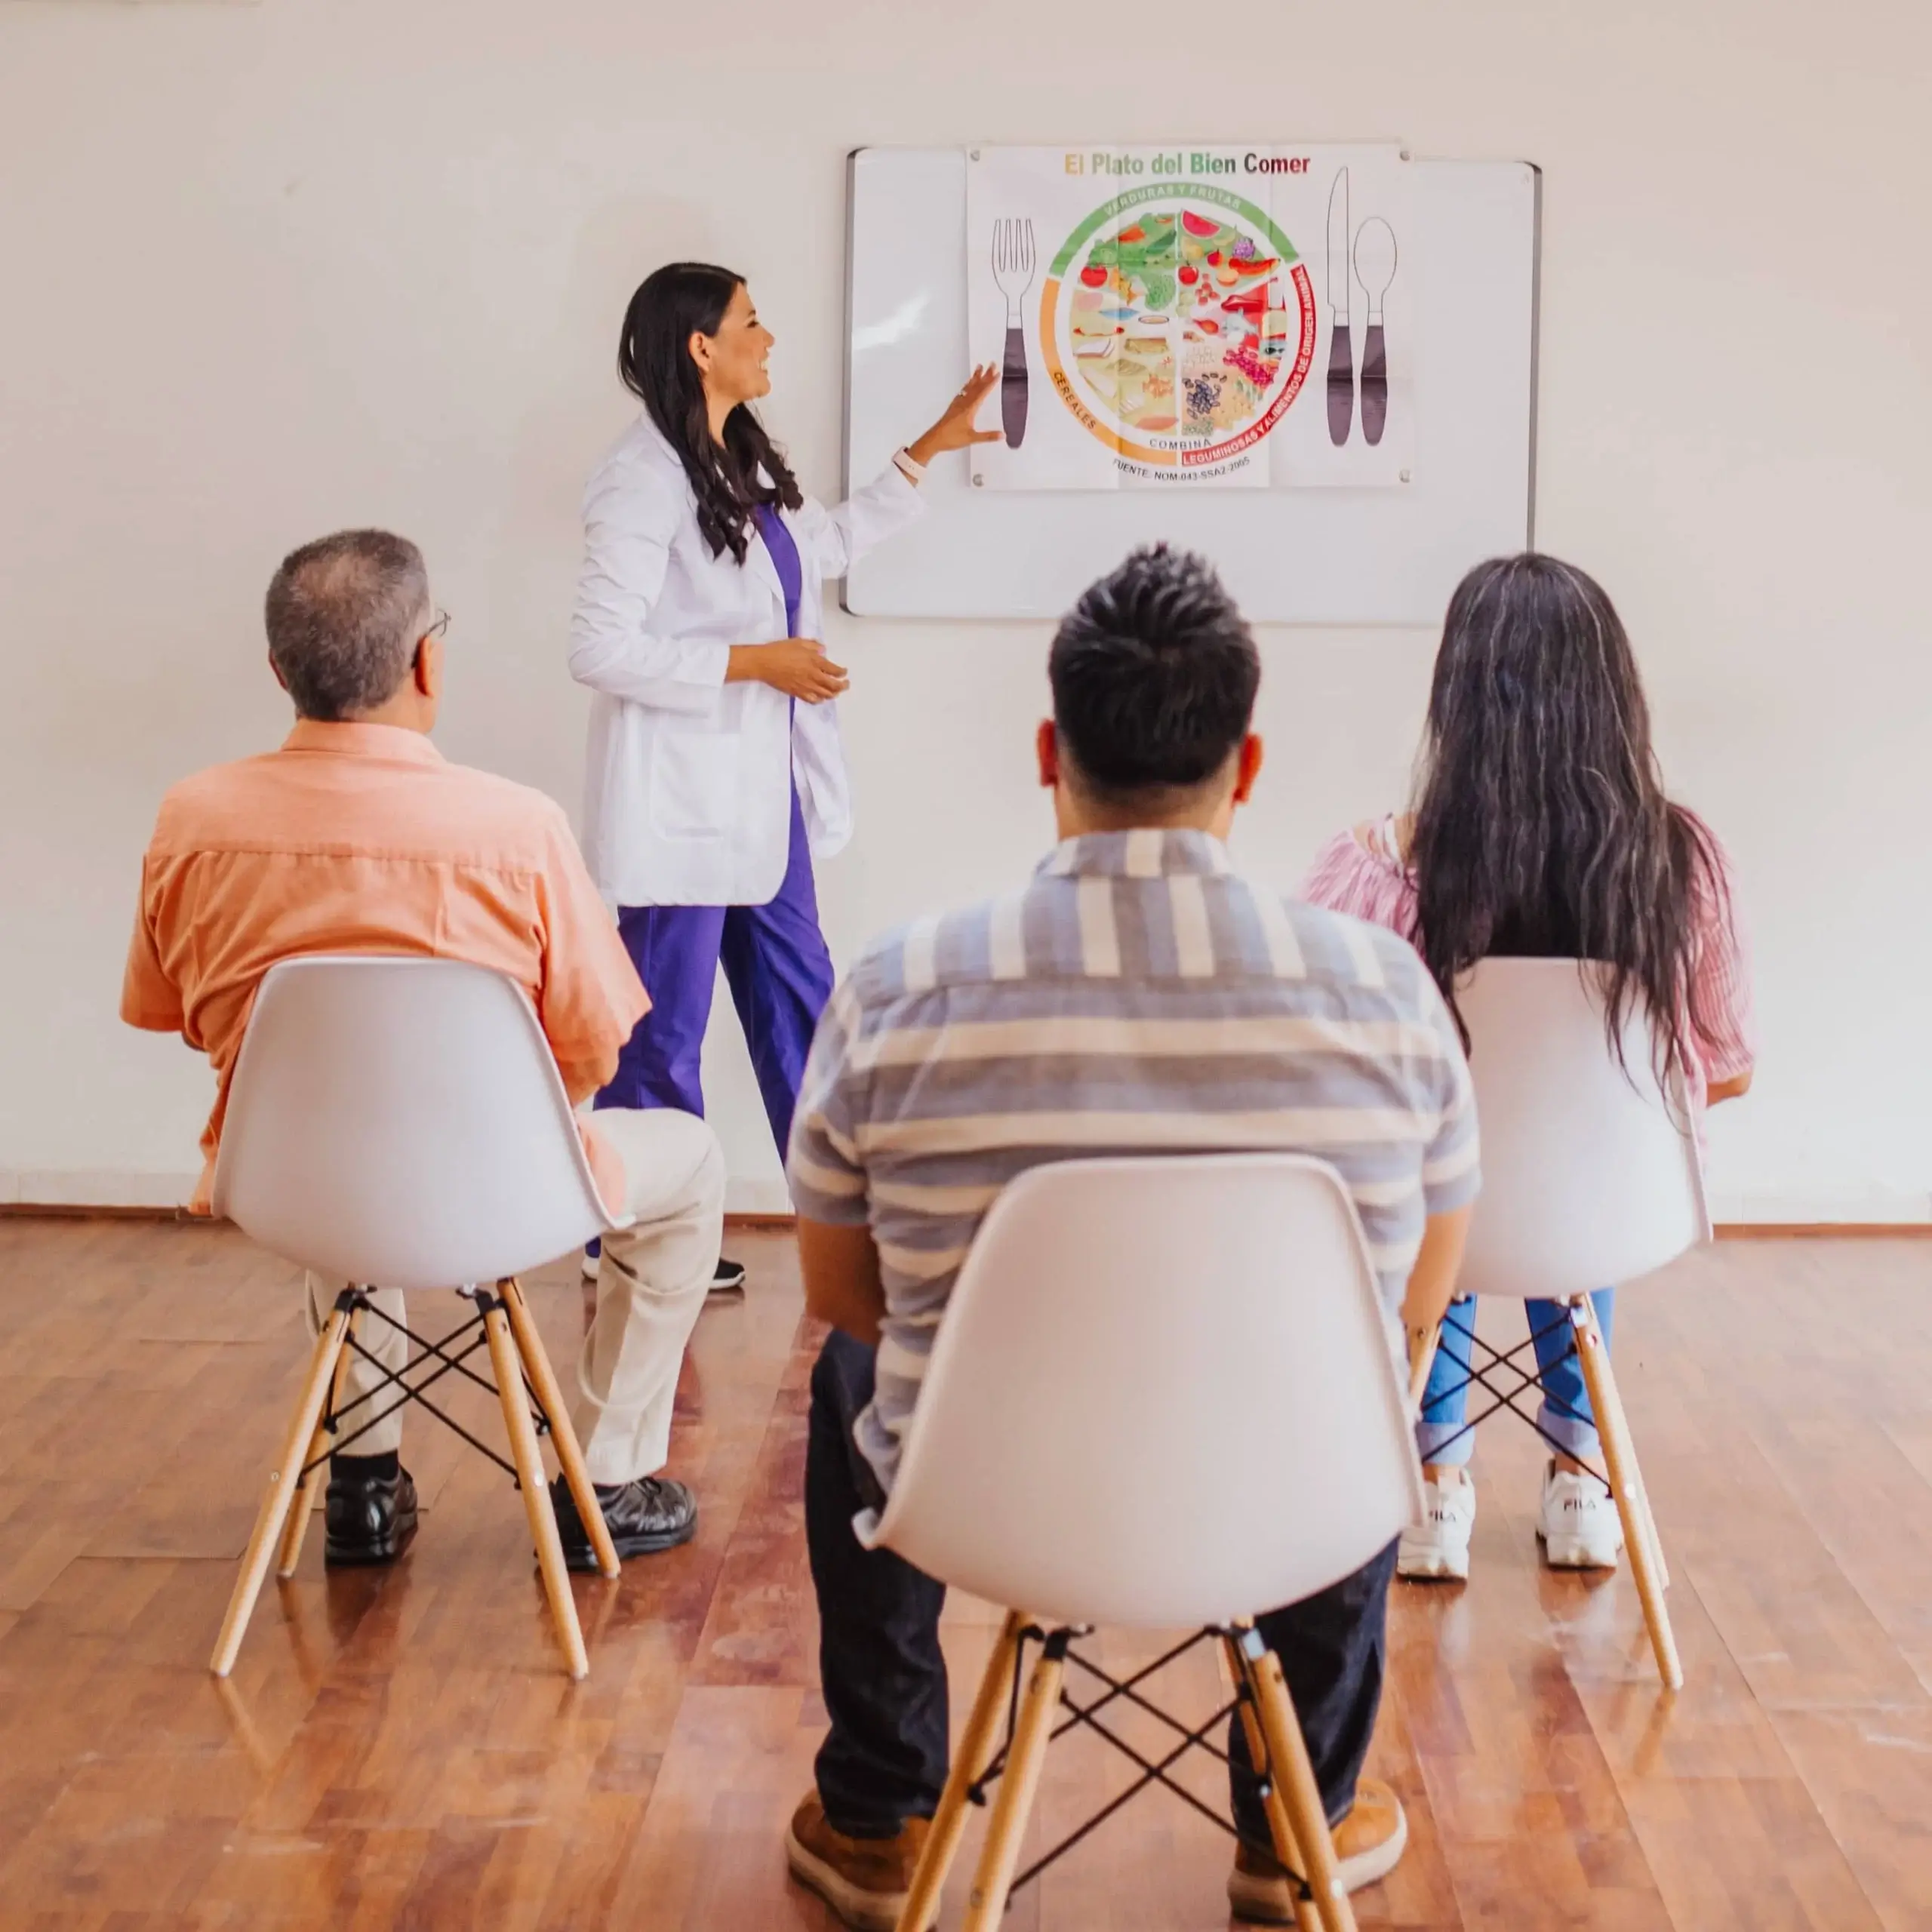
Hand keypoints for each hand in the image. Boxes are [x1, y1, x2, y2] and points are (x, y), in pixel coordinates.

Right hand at [726, 638, 848, 703]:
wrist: (763, 663)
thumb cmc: (779, 650)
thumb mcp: (798, 642)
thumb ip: (813, 645)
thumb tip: (823, 650)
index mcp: (815, 661)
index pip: (835, 670)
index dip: (842, 672)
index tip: (844, 672)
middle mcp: (813, 675)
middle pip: (834, 685)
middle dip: (843, 686)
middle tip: (846, 684)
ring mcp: (805, 686)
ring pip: (825, 695)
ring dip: (833, 694)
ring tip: (836, 692)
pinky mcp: (797, 693)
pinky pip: (812, 700)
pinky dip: (820, 700)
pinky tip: (821, 698)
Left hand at [905, 364, 1001, 465]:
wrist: (935, 439)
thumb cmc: (951, 437)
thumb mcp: (972, 438)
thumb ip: (988, 436)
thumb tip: (1002, 435)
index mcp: (969, 408)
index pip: (982, 392)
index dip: (991, 383)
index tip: (997, 373)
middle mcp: (964, 403)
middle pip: (977, 386)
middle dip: (985, 375)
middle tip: (992, 364)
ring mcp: (958, 403)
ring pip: (969, 387)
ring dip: (975, 377)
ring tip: (979, 367)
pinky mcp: (954, 406)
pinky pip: (963, 391)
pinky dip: (967, 385)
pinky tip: (967, 385)